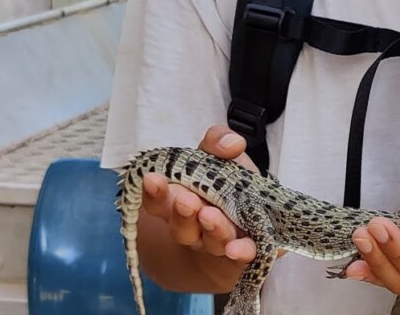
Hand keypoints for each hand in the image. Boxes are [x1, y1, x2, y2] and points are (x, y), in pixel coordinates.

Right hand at [140, 125, 261, 265]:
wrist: (247, 224)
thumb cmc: (228, 186)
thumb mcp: (223, 159)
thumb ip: (219, 143)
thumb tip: (232, 143)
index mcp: (180, 201)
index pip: (159, 201)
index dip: (155, 192)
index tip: (152, 178)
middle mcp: (193, 227)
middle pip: (181, 224)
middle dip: (182, 212)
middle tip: (185, 200)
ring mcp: (215, 244)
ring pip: (208, 240)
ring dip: (211, 229)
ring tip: (211, 216)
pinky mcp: (240, 255)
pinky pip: (239, 256)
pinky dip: (240, 252)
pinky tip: (240, 249)